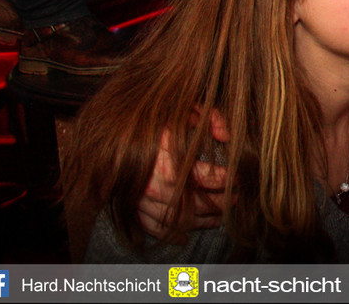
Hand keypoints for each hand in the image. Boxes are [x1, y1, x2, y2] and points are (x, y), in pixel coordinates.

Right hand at [137, 109, 229, 240]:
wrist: (107, 136)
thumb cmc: (148, 123)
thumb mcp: (181, 111)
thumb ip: (209, 118)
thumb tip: (226, 135)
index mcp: (173, 164)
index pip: (211, 179)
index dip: (230, 181)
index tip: (240, 180)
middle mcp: (159, 188)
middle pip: (200, 204)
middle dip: (222, 203)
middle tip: (236, 200)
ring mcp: (145, 202)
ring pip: (181, 221)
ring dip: (204, 222)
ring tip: (220, 219)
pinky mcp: (133, 208)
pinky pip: (154, 228)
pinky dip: (170, 235)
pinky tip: (183, 237)